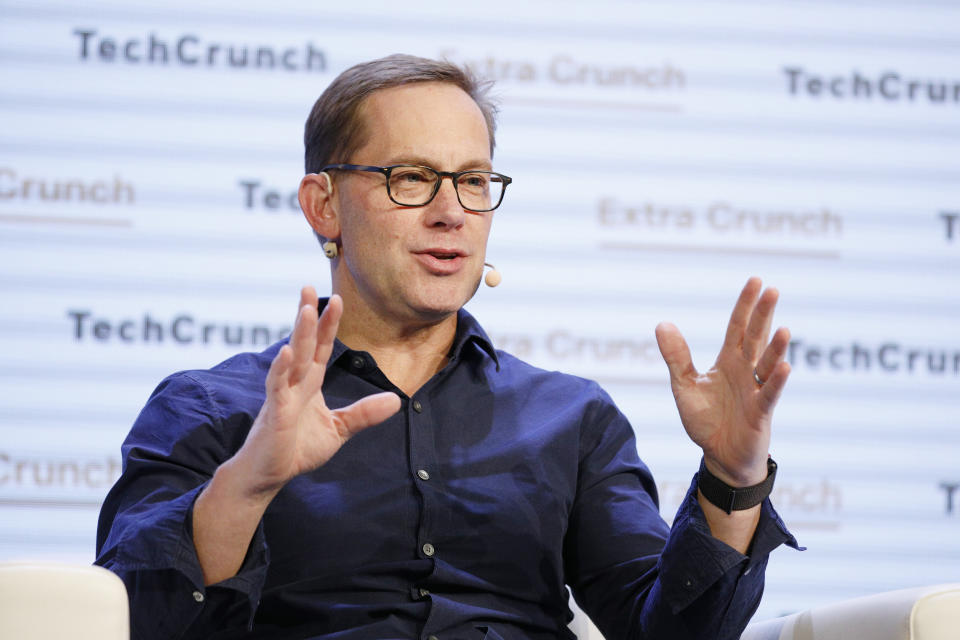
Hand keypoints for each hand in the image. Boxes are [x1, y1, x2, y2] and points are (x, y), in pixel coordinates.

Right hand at [234, 287, 400, 499]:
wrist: (268, 476)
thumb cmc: (296, 450)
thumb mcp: (338, 430)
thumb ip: (364, 414)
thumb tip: (396, 401)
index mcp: (309, 384)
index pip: (319, 348)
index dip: (328, 325)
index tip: (336, 300)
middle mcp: (294, 383)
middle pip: (303, 343)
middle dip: (307, 316)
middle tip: (309, 287)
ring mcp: (281, 395)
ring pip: (291, 359)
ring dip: (298, 334)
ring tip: (304, 310)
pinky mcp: (273, 413)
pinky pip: (276, 386)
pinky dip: (281, 369)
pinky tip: (287, 352)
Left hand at [655, 278, 790, 486]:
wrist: (720, 456)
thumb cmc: (706, 420)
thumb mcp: (684, 385)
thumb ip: (676, 356)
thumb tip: (662, 323)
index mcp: (728, 362)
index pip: (737, 327)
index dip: (745, 305)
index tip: (755, 281)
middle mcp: (745, 371)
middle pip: (755, 338)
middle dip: (763, 315)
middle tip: (773, 290)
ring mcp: (755, 390)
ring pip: (767, 364)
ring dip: (776, 347)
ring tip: (784, 328)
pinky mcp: (760, 413)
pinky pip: (770, 394)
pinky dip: (777, 381)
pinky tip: (784, 366)